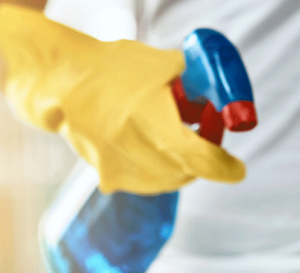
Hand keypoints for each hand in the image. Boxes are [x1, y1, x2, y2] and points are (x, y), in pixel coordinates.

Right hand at [0, 4, 244, 193]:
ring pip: (168, 180)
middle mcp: (147, 160)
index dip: (228, 168)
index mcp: (164, 133)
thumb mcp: (165, 65)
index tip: (237, 168)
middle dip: (201, 158)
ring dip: (178, 165)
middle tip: (200, 137)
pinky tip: (144, 145)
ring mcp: (125, 172)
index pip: (208, 163)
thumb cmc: (114, 70)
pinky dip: (154, 168)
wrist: (62, 83)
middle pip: (190, 172)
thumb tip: (215, 90)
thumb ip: (194, 82)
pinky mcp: (108, 176)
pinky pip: (144, 180)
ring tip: (166, 136)